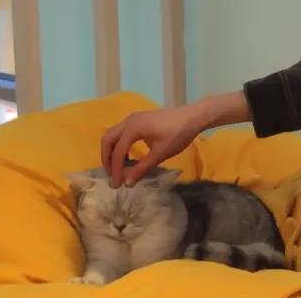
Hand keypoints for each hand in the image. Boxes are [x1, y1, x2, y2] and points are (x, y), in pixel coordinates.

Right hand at [102, 92, 251, 187]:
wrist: (193, 116)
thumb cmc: (178, 135)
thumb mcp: (160, 154)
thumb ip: (142, 168)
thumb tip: (127, 184)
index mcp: (133, 128)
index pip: (118, 152)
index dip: (116, 170)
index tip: (116, 185)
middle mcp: (129, 121)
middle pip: (108, 139)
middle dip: (106, 158)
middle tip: (112, 176)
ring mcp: (133, 118)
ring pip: (113, 134)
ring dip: (112, 151)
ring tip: (117, 168)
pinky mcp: (139, 119)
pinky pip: (122, 132)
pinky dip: (119, 144)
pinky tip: (128, 156)